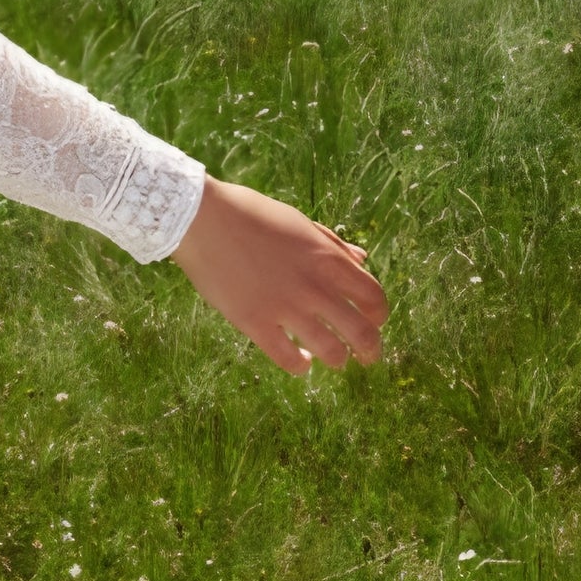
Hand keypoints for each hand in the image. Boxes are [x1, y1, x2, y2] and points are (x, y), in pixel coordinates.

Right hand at [170, 176, 385, 373]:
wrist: (202, 218)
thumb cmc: (251, 214)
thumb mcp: (300, 222)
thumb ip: (334, 244)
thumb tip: (363, 259)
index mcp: (328, 259)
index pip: (374, 298)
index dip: (379, 315)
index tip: (373, 321)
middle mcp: (314, 287)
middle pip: (362, 332)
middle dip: (370, 350)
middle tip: (366, 356)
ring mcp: (285, 307)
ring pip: (332, 352)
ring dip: (338, 360)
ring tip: (331, 359)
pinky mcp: (255, 323)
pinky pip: (289, 359)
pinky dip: (301, 366)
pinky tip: (300, 361)